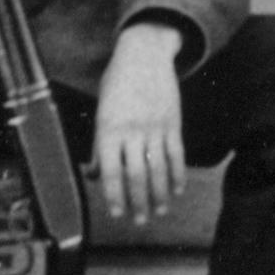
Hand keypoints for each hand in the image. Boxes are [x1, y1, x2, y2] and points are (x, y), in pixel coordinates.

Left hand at [92, 22, 188, 220]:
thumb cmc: (117, 84)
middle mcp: (132, 130)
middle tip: (140, 221)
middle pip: (136, 175)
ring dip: (160, 193)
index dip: (114, 196)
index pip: (112, 171)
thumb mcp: (101, 111)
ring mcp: (155, 127)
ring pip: (158, 168)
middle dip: (139, 202)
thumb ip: (100, 145)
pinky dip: (177, 173)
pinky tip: (178, 189)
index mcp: (109, 129)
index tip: (117, 214)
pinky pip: (177, 153)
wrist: (144, 54)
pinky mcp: (173, 122)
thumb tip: (96, 174)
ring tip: (160, 211)